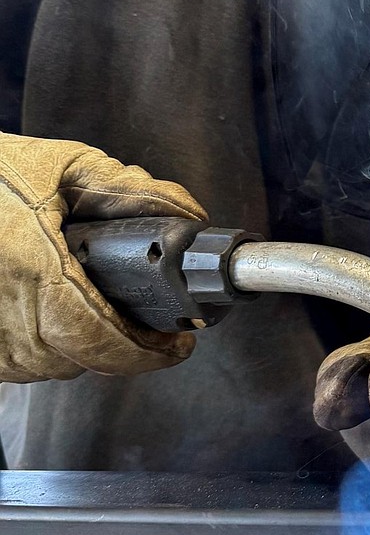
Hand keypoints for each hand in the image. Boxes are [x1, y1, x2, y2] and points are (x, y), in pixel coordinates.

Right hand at [0, 132, 205, 381]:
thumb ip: (128, 192)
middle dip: (120, 346)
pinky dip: (40, 350)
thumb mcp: (64, 166)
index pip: (99, 337)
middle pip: (78, 358)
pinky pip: (13, 365)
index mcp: (33, 265)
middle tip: (145, 325)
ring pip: (45, 368)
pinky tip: (52, 320)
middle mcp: (3, 307)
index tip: (176, 344)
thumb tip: (186, 219)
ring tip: (100, 319)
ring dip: (78, 351)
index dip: (145, 351)